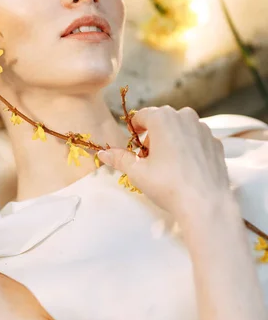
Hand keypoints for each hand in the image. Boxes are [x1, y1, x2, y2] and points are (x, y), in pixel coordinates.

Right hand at [98, 106, 231, 219]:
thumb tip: (103, 154)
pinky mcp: (217, 143)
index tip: (133, 146)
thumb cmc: (167, 184)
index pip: (142, 115)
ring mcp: (204, 129)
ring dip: (172, 140)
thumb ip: (119, 158)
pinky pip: (197, 140)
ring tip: (168, 164)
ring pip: (182, 128)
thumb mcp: (137, 172)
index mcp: (163, 118)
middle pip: (162, 120)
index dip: (134, 130)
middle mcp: (185, 116)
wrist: (205, 204)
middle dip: (153, 135)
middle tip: (148, 159)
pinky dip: (190, 148)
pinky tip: (187, 168)